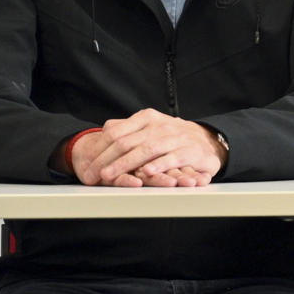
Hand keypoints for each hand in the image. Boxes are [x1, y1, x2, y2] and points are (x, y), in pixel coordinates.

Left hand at [72, 110, 224, 186]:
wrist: (207, 140)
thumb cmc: (173, 137)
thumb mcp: (151, 127)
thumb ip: (129, 128)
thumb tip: (105, 129)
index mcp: (146, 118)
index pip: (115, 132)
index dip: (98, 150)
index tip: (86, 166)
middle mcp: (159, 125)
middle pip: (126, 142)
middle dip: (106, 161)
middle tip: (92, 175)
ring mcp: (175, 137)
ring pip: (145, 150)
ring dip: (125, 164)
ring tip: (110, 175)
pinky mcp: (190, 151)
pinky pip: (172, 158)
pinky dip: (160, 165)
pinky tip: (148, 172)